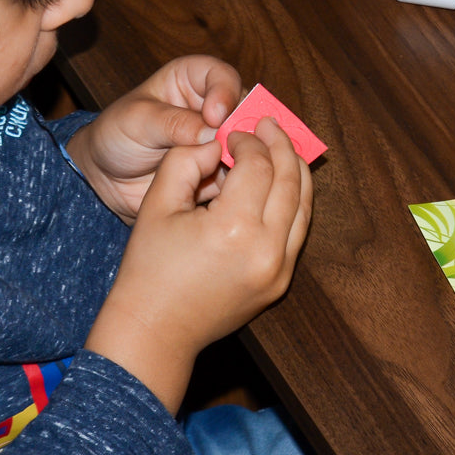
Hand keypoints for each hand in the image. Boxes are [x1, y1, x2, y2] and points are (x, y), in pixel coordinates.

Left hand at [66, 55, 241, 222]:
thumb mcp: (137, 122)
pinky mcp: (219, 170)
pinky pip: (238, 176)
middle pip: (245, 112)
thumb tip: (212, 133)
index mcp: (191, 80)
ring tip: (222, 175)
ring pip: (248, 146)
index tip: (215, 116)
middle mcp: (211, 108)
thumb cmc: (115, 136)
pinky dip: (234, 184)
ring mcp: (218, 142)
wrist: (106, 179)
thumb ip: (173, 123)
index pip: (221, 76)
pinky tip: (219, 192)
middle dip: (240, 131)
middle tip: (229, 150)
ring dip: (240, 161)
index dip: (225, 93)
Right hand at [85, 117, 312, 412]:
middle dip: (282, 146)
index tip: (234, 133)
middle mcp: (266, 250)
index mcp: (232, 228)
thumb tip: (219, 140)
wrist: (157, 330)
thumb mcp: (157, 204)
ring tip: (283, 148)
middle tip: (271, 125)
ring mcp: (279, 270)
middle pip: (291, 181)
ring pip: (304, 206)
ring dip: (297, 172)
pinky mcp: (281, 283)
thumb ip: (186, 160)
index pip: (259, 165)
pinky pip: (298, 233)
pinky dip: (295, 203)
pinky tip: (283, 185)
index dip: (249, 141)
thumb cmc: (149, 268)